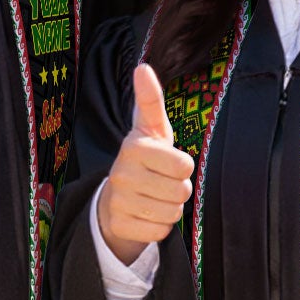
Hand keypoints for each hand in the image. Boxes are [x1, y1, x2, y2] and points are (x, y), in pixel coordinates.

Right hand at [96, 63, 194, 264]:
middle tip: (162, 182)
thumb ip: (151, 100)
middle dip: (178, 189)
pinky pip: (160, 232)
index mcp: (133, 146)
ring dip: (170, 208)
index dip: (183, 166)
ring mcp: (118, 201)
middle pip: (181, 191)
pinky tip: (145, 214)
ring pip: (172, 213)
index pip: (184, 165)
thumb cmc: (145, 158)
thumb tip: (143, 67)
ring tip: (154, 197)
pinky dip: (159, 226)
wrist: (115, 198)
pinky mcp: (119, 225)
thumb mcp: (151, 129)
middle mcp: (122, 173)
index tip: (168, 162)